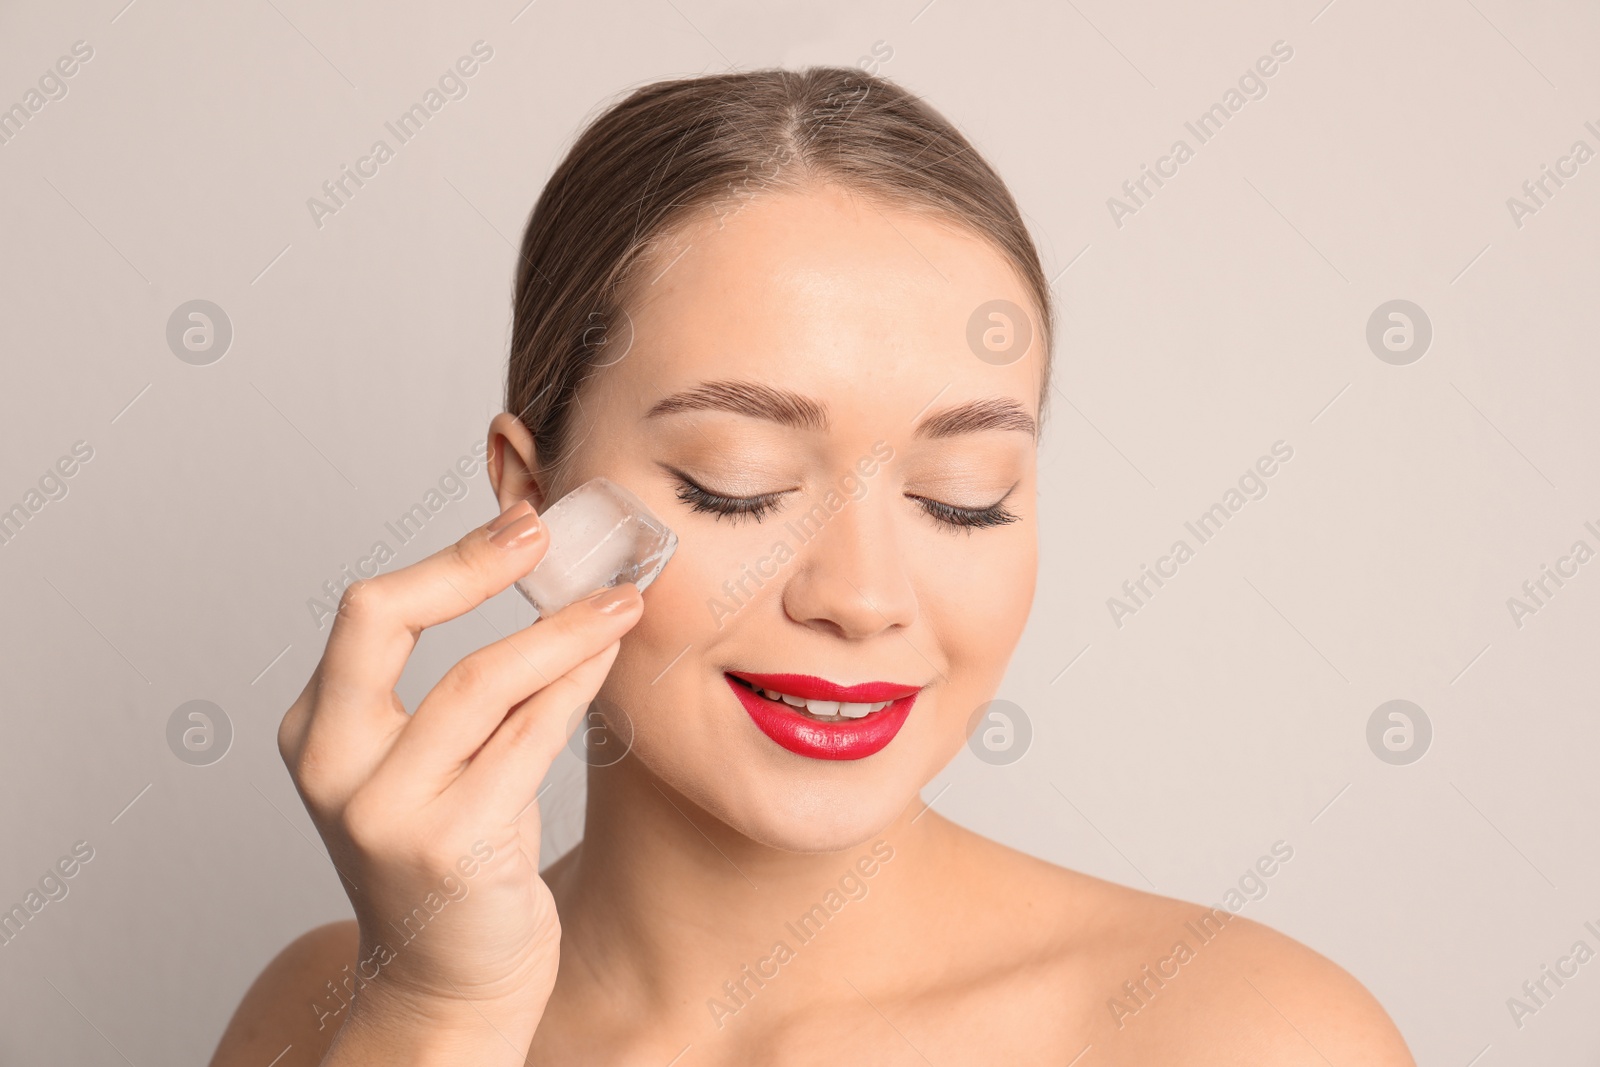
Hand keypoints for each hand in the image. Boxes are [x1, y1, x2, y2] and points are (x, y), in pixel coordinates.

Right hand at [276, 500, 642, 1058]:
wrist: (451, 983)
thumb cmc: (457, 859)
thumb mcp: (437, 764)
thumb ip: (470, 690)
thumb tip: (556, 586)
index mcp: (317, 731)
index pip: (368, 613)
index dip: (449, 560)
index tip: (519, 526)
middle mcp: (332, 766)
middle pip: (385, 622)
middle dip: (473, 564)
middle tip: (545, 533)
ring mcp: (383, 810)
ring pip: (477, 680)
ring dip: (559, 629)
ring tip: (620, 600)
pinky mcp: (446, 848)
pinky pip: (525, 741)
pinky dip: (573, 686)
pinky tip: (607, 658)